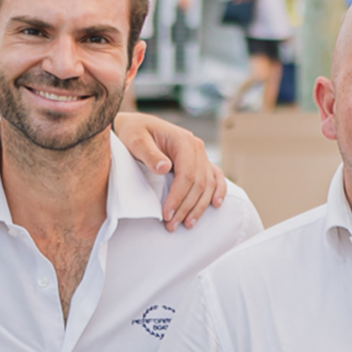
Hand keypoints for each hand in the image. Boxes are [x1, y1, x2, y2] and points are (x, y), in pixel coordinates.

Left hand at [113, 111, 227, 230]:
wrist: (136, 126)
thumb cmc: (134, 132)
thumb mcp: (135, 140)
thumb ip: (149, 153)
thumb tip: (165, 167)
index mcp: (183, 141)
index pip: (186, 175)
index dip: (178, 197)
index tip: (166, 214)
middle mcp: (196, 147)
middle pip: (198, 183)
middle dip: (186, 207)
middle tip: (172, 225)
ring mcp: (200, 155)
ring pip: (208, 184)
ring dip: (199, 206)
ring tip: (188, 224)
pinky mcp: (199, 161)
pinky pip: (214, 177)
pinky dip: (218, 191)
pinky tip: (215, 204)